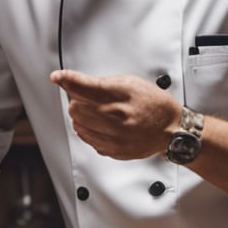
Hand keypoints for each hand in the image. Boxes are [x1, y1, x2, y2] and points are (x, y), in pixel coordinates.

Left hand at [50, 70, 179, 159]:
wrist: (170, 129)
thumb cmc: (153, 104)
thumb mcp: (131, 83)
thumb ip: (102, 83)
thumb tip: (76, 82)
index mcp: (122, 96)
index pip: (85, 86)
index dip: (67, 79)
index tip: (57, 77)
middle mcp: (117, 117)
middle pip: (76, 106)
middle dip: (77, 99)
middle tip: (85, 98)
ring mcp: (115, 136)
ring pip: (78, 124)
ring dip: (80, 116)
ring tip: (94, 112)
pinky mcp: (114, 150)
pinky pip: (87, 139)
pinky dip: (87, 130)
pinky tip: (98, 125)